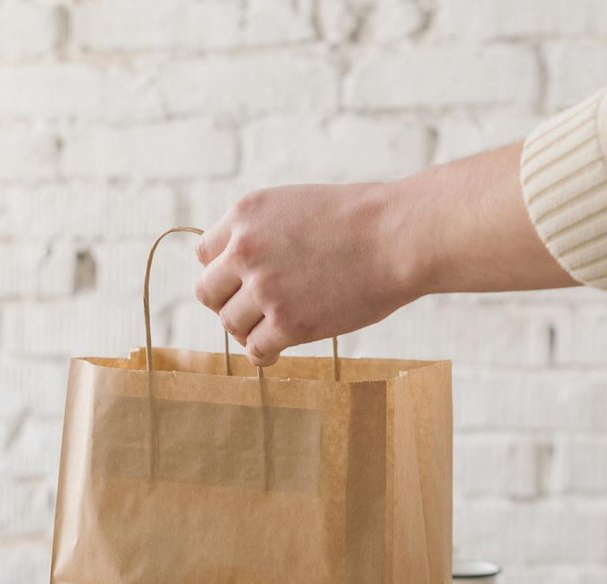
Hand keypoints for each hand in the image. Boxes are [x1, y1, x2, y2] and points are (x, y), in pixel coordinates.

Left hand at [195, 144, 575, 365]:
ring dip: (249, 330)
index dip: (226, 273)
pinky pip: (256, 351)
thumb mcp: (298, 207)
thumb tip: (243, 271)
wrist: (400, 236)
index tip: (246, 283)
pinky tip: (281, 350)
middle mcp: (245, 249)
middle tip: (256, 311)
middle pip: (208, 292)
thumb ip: (263, 233)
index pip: (206, 255)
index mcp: (246, 214)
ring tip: (276, 329)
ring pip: (230, 324)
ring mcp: (265, 288)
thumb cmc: (362, 221)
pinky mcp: (289, 323)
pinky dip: (265, 354)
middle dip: (229, 303)